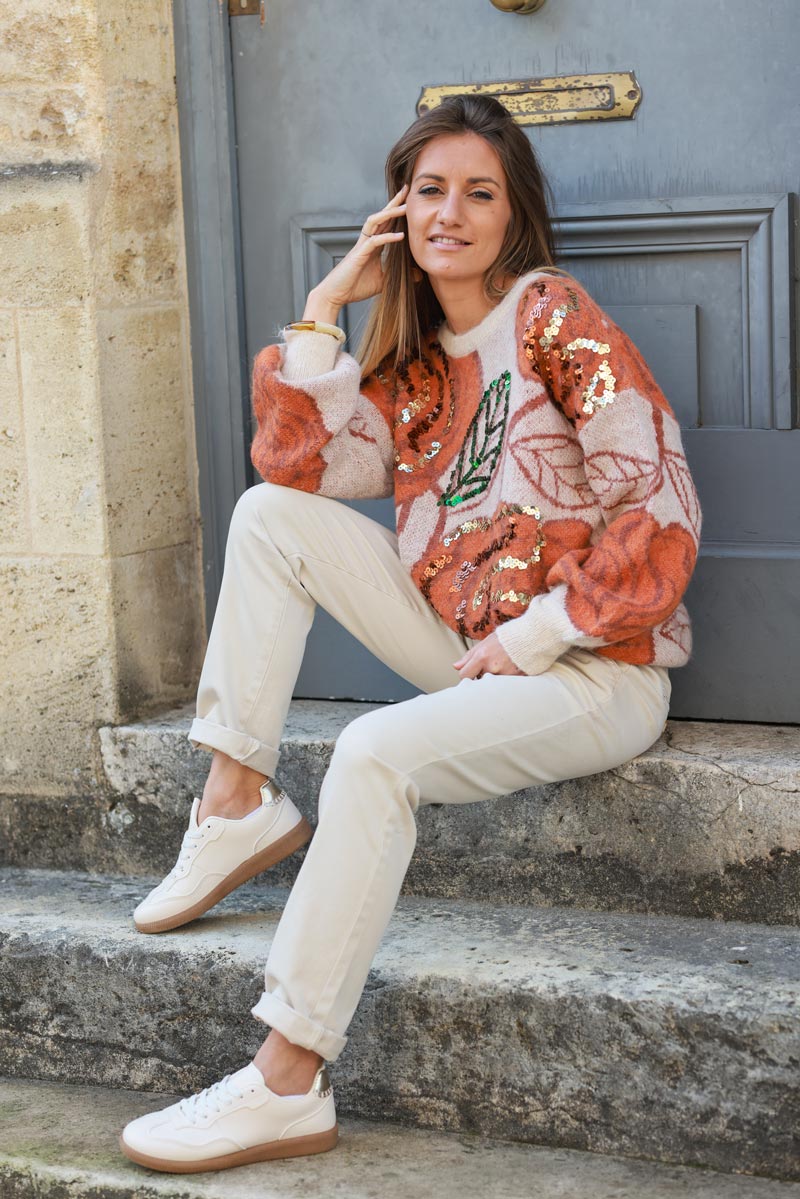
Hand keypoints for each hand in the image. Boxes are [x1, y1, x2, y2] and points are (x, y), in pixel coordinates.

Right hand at [302, 186, 408, 322]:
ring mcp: (362, 246)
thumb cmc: (355, 287)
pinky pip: (374, 241)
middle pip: (381, 216)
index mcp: (372, 245)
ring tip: (405, 207)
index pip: (386, 223)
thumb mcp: (383, 282)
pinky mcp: (359, 255)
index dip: (396, 211)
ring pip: (376, 222)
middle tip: (407, 189)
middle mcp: (367, 241)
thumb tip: (418, 275)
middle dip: (394, 202)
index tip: (409, 199)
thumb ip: (398, 276)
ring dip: (390, 213)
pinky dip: (387, 237)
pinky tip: (400, 236)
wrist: (335, 295)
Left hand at [452, 631, 525, 678]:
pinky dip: (505, 680)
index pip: (464, 675)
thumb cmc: (506, 638)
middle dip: (480, 676)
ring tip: (501, 666)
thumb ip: (469, 656)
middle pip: (477, 681)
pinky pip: (504, 685)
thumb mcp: (485, 642)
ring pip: (491, 684)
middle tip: (488, 667)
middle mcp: (492, 667)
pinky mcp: (515, 680)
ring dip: (493, 678)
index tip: (470, 672)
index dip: (466, 674)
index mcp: (482, 657)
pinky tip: (509, 670)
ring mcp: (504, 675)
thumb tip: (456, 666)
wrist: (530, 637)